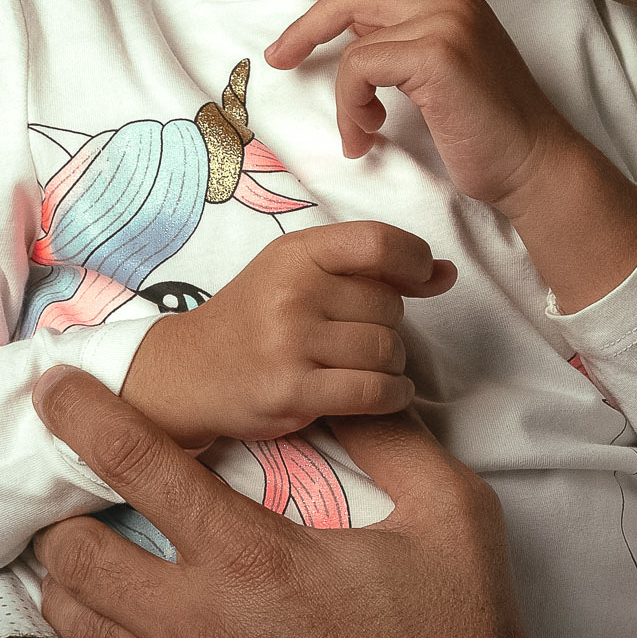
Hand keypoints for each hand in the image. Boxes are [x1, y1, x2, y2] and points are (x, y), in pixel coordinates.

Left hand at [31, 366, 594, 637]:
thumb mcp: (450, 516)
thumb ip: (391, 441)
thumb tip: (346, 391)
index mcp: (257, 560)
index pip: (139, 464)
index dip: (85, 414)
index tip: (56, 387)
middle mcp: (200, 630)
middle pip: (74, 555)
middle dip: (71, 514)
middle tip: (95, 497)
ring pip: (73, 625)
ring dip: (79, 580)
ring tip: (110, 557)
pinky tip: (145, 628)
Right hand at [120, 220, 454, 447]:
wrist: (190, 372)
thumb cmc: (257, 318)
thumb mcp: (301, 273)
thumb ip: (373, 268)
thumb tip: (446, 273)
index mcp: (296, 252)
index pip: (377, 242)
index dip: (415, 259)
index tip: (425, 276)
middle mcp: (292, 292)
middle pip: (389, 306)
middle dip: (390, 325)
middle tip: (361, 337)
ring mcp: (290, 342)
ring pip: (386, 351)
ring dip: (392, 365)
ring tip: (368, 366)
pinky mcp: (293, 392)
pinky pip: (373, 392)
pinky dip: (392, 395)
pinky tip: (384, 393)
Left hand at [266, 0, 636, 307]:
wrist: (537, 166)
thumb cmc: (492, 134)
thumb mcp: (445, 75)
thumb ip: (406, 43)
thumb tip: (353, 36)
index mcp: (456, 1)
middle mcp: (451, 0)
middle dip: (308, 27)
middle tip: (278, 57)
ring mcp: (446, 22)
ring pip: (353, 41)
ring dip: (345, 98)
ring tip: (360, 132)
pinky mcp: (436, 54)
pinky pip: (360, 69)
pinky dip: (352, 109)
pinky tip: (368, 136)